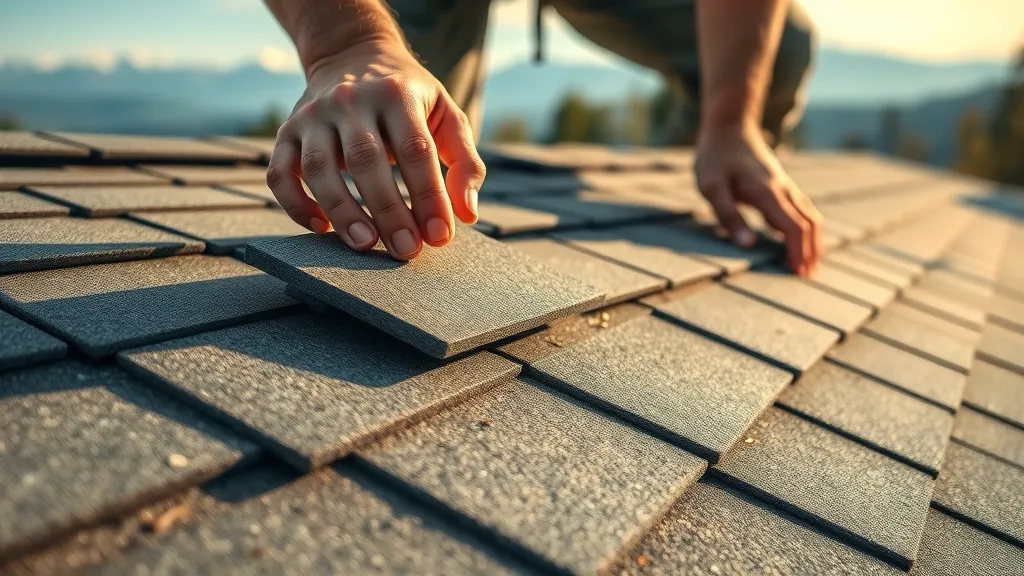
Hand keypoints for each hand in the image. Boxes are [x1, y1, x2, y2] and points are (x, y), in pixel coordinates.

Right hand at [267, 40, 484, 259]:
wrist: (352, 53)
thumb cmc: (408, 96)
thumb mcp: (446, 114)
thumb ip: (464, 162)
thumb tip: (466, 215)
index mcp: (396, 94)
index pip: (415, 150)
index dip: (429, 196)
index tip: (440, 236)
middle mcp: (351, 101)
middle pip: (367, 160)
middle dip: (388, 210)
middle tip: (406, 250)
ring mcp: (314, 115)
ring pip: (320, 168)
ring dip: (342, 211)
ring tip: (365, 244)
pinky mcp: (287, 132)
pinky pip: (280, 173)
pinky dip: (295, 204)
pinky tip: (321, 228)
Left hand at [694, 122, 821, 275]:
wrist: (729, 127)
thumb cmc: (716, 158)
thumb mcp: (711, 187)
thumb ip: (729, 216)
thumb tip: (747, 245)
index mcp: (768, 192)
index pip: (793, 227)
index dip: (799, 251)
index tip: (799, 272)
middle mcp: (783, 189)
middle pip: (810, 223)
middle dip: (812, 251)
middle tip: (809, 275)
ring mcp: (785, 186)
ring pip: (810, 215)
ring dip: (813, 240)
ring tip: (808, 263)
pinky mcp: (782, 185)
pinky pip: (803, 209)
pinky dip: (807, 228)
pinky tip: (800, 240)